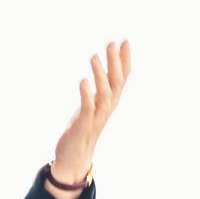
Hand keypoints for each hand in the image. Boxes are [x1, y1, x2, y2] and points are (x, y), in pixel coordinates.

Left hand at [48, 40, 130, 198]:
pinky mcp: (84, 125)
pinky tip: (82, 81)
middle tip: (112, 43)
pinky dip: (87, 94)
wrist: (74, 157)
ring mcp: (96, 117)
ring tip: (93, 57)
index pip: (122, 78)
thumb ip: (98, 90)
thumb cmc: (82, 129)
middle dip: (115, 62)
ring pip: (104, 93)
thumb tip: (101, 71)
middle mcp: (107, 108)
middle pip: (116, 82)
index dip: (124, 60)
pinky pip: (87, 108)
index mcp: (109, 102)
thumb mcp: (91, 106)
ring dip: (100, 74)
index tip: (125, 41)